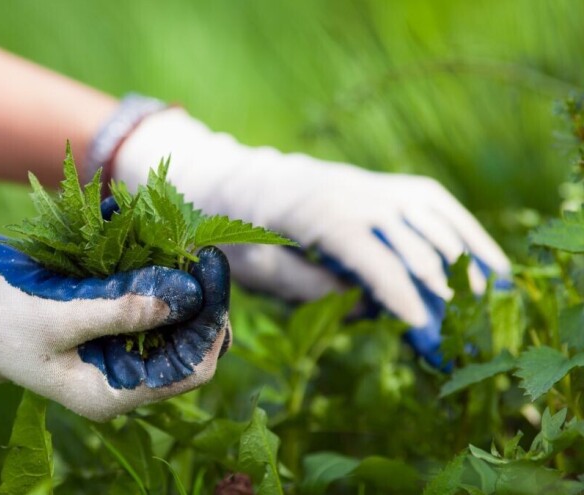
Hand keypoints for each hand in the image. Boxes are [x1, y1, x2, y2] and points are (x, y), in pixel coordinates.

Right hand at [0, 228, 230, 420]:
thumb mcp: (56, 316)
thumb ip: (121, 310)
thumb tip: (185, 297)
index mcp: (110, 391)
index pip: (190, 369)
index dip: (209, 324)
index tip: (211, 271)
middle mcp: (118, 371)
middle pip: (187, 339)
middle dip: (196, 296)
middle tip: (199, 247)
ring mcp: (111, 341)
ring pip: (169, 313)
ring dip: (176, 275)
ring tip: (176, 236)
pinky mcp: (101, 313)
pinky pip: (142, 291)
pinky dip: (149, 263)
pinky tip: (147, 233)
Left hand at [113, 108, 509, 366]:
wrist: (240, 180)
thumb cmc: (239, 229)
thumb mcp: (256, 267)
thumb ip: (306, 287)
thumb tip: (363, 306)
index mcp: (315, 213)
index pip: (370, 254)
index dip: (397, 291)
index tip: (421, 324)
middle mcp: (352, 192)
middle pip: (411, 238)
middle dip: (438, 286)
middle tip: (458, 331)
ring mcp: (373, 184)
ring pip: (434, 218)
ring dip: (463, 260)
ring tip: (484, 304)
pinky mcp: (385, 186)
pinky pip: (435, 204)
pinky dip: (466, 231)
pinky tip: (488, 263)